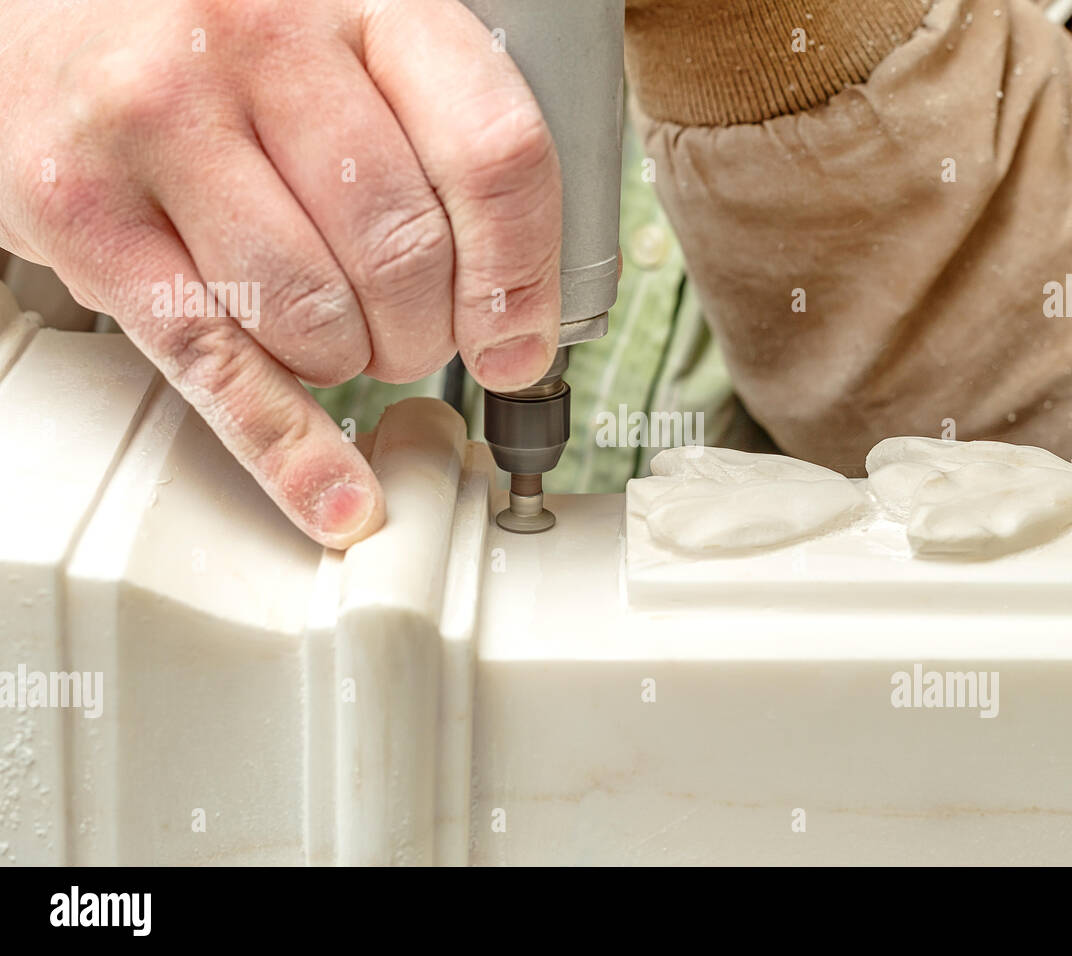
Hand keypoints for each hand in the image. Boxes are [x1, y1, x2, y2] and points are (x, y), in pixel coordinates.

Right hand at [0, 0, 561, 546]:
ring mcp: (161, 125)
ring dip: (348, 362)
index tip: (521, 341)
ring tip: (330, 332)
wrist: (41, 7)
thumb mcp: (347, 40)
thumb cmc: (215, 37)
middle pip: (406, 253)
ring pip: (316, 315)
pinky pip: (216, 362)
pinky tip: (334, 493)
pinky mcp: (86, 212)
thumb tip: (513, 301)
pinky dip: (287, 448)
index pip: (493, 151)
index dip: (523, 275)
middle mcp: (260, 43)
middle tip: (410, 333)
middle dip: (426, 331)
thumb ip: (433, 135)